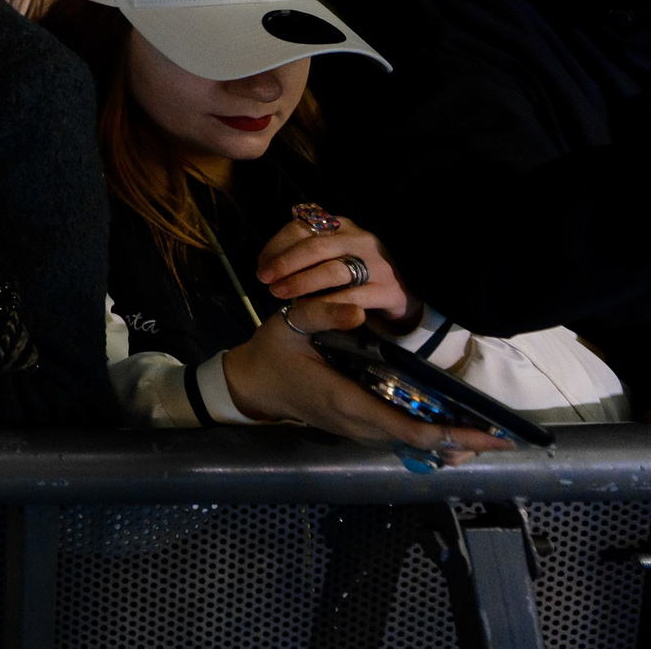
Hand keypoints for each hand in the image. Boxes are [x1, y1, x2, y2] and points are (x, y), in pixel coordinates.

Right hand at [220, 302, 507, 462]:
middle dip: (462, 439)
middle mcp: (358, 424)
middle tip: (505, 434)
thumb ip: (320, 314)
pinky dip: (430, 435)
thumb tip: (357, 311)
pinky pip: (401, 437)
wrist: (251, 386)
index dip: (453, 433)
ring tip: (487, 432)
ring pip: (414, 444)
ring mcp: (358, 430)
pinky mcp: (358, 427)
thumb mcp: (287, 325)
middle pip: (421, 443)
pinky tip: (450, 424)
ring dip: (449, 439)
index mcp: (347, 400)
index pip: (409, 428)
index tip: (490, 433)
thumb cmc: (272, 354)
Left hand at [256, 216, 415, 325]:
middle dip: (285, 263)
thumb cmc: (352, 274)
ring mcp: (377, 264)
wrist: (398, 296)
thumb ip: (303, 252)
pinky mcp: (389, 289)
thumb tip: (265, 262)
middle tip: (264, 279)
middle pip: (315, 247)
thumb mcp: (330, 254)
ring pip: (333, 270)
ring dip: (301, 283)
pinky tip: (309, 310)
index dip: (277, 245)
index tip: (261, 264)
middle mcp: (360, 239)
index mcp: (341, 226)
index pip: (302, 228)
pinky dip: (327, 303)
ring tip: (280, 294)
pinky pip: (352, 297)